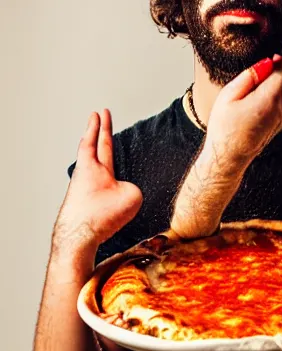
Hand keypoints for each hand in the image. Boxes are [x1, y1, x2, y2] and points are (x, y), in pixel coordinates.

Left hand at [54, 110, 142, 253]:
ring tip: (101, 154)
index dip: (102, 127)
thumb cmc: (101, 215)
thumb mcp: (132, 196)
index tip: (101, 112)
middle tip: (98, 117)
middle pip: (92, 149)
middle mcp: (85, 176)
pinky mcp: (82, 206)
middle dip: (97, 133)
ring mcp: (82, 191)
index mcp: (95, 167)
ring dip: (97, 161)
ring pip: (93, 171)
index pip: (99, 141)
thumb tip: (126, 195)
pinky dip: (101, 186)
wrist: (78, 237)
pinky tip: (105, 195)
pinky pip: (95, 191)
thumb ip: (133, 190)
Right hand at [205, 55, 281, 163]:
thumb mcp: (228, 96)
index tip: (264, 60)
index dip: (274, 60)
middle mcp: (280, 109)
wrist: (229, 156)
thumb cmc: (224, 129)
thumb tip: (266, 62)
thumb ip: (248, 77)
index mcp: (267, 100)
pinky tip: (274, 88)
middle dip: (280, 67)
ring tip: (268, 76)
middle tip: (265, 66)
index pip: (281, 70)